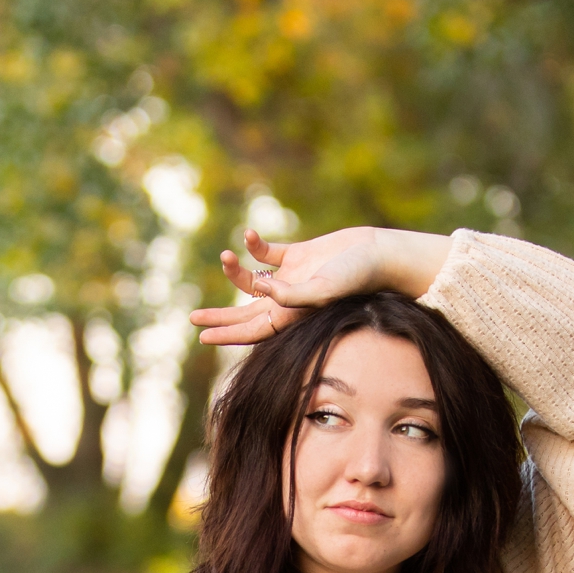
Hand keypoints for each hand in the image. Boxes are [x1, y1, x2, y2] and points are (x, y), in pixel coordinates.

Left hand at [190, 226, 452, 346]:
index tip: (202, 336)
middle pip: (247, 314)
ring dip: (236, 272)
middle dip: (220, 316)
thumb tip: (264, 292)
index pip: (254, 331)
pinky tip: (247, 236)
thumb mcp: (325, 289)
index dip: (228, 334)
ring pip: (254, 282)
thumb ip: (294, 294)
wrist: (381, 252)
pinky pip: (269, 253)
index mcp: (294, 316)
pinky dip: (256, 245)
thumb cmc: (359, 276)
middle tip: (192, 318)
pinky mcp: (299, 254)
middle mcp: (290, 300)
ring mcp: (293, 277)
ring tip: (225, 258)